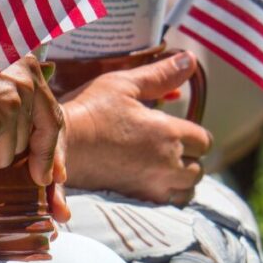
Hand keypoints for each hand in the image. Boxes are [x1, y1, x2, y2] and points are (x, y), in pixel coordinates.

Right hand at [0, 21, 64, 186]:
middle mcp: (26, 85)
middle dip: (12, 153)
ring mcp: (11, 107)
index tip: (52, 173)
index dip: (50, 148)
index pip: (51, 115)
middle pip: (29, 140)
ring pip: (7, 154)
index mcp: (26, 65)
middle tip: (2, 155)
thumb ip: (9, 80)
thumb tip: (24, 110)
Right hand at [59, 51, 211, 204]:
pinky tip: (149, 182)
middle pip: (198, 169)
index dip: (193, 133)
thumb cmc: (90, 110)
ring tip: (162, 166)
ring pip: (186, 190)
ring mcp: (152, 185)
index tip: (175, 128)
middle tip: (168, 146)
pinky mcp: (136, 200)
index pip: (203, 140)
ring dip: (180, 180)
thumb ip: (160, 75)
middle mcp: (167, 164)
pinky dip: (165, 195)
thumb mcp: (124, 84)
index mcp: (168, 133)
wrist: (59, 146)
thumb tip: (190, 59)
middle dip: (189, 158)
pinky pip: (167, 204)